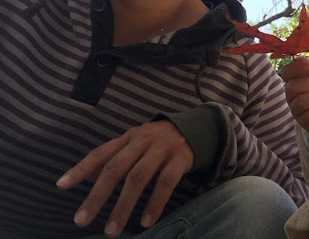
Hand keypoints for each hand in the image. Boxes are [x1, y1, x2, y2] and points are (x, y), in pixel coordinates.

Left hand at [56, 120, 194, 237]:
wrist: (196, 129)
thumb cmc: (158, 141)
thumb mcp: (134, 143)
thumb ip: (112, 158)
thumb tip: (84, 177)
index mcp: (128, 138)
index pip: (100, 153)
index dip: (80, 168)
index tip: (61, 186)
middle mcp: (142, 141)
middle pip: (116, 168)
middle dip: (97, 195)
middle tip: (82, 220)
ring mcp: (162, 149)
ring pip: (138, 177)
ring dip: (123, 205)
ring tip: (112, 230)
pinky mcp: (180, 159)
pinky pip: (166, 183)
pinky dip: (155, 203)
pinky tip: (146, 221)